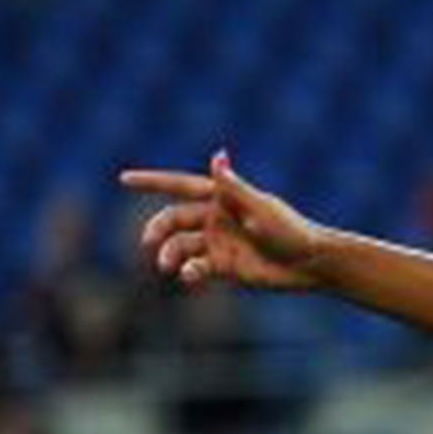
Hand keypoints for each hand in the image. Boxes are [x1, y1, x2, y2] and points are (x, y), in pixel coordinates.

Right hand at [120, 150, 325, 291]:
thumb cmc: (290, 231)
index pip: (181, 185)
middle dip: (158, 229)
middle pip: (173, 219)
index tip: (123, 178)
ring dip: (169, 255)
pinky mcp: (223, 267)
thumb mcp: (259, 208)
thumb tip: (218, 156)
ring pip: (180, 247)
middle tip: (149, 243)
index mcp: (224, 198)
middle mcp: (216, 218)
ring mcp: (218, 243)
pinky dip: (188, 273)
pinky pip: (195, 269)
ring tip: (169, 267)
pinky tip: (190, 277)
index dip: (152, 181)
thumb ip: (234, 187)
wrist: (309, 264)